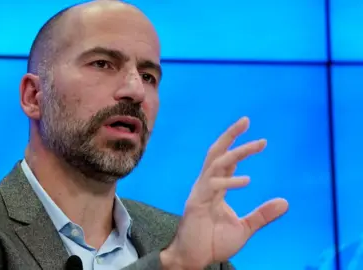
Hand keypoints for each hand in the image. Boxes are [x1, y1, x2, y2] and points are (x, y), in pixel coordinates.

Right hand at [161, 117, 288, 268]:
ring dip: (236, 151)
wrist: (193, 258)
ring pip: (216, 163)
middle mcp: (206, 185)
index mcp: (215, 189)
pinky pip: (212, 185)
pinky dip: (229, 181)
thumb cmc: (213, 242)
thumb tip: (285, 201)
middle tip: (246, 120)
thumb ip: (262, 215)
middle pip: (216, 153)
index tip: (261, 140)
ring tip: (256, 145)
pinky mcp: (196, 203)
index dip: (241, 148)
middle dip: (230, 136)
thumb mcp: (244, 228)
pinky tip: (246, 180)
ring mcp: (200, 193)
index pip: (226, 162)